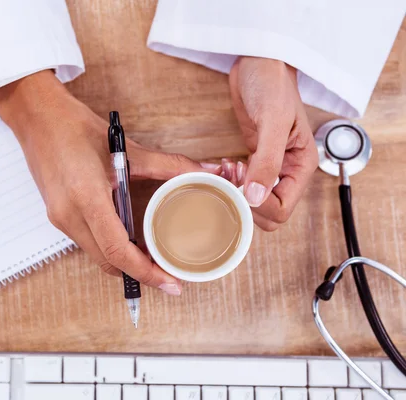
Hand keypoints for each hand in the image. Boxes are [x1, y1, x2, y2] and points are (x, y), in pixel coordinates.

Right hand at [0, 70, 220, 293]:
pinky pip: (86, 242)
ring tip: (150, 255)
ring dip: (122, 260)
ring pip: (96, 255)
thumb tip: (204, 172)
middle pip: (107, 262)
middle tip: (167, 272)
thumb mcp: (126, 148)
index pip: (117, 251)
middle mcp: (69, 215)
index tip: (170, 283)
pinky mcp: (56, 216)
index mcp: (86, 197)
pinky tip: (126, 237)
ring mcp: (59, 218)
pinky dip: (108, 246)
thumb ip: (169, 165)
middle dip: (138, 273)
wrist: (36, 117)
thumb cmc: (74, 126)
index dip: (146, 273)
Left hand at [227, 57, 318, 230]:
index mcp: (301, 166)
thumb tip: (255, 197)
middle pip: (268, 212)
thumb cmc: (272, 84)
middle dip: (246, 201)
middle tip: (233, 177)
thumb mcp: (272, 122)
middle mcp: (288, 171)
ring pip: (253, 201)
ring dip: (237, 192)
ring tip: (229, 168)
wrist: (258, 63)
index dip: (259, 206)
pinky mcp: (254, 159)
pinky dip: (231, 181)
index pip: (282, 209)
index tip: (241, 183)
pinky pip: (243, 185)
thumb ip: (267, 161)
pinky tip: (227, 164)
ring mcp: (270, 166)